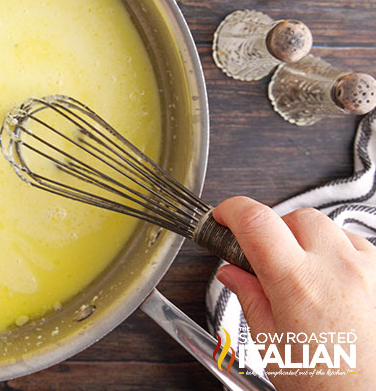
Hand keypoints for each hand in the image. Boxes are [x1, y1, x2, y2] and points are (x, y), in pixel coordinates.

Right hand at [215, 196, 375, 390]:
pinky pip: (357, 246)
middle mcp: (337, 268)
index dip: (232, 211)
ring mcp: (368, 269)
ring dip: (307, 242)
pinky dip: (337, 255)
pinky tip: (330, 283)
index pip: (256, 221)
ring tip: (301, 276)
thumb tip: (232, 274)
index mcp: (298, 284)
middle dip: (273, 231)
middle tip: (263, 259)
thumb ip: (249, 298)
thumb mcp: (272, 344)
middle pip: (294, 217)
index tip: (223, 218)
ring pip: (328, 228)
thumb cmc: (329, 383)